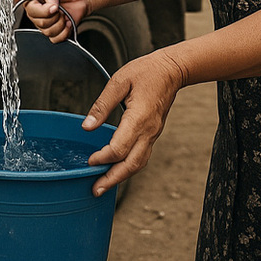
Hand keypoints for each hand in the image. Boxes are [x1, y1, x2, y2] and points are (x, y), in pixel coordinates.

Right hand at [20, 0, 89, 42]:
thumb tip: (49, 3)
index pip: (31, 10)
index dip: (44, 11)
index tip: (55, 6)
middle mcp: (36, 10)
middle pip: (40, 23)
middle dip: (55, 16)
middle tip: (61, 7)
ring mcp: (45, 21)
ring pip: (48, 32)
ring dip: (60, 24)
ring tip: (64, 13)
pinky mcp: (55, 29)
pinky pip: (55, 39)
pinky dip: (64, 32)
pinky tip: (67, 22)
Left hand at [81, 50, 185, 195]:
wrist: (172, 70)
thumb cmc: (146, 72)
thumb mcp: (119, 81)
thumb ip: (102, 105)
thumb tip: (87, 126)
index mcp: (139, 118)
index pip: (120, 147)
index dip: (103, 157)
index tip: (90, 160)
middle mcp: (149, 130)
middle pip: (132, 164)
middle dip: (113, 179)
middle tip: (95, 190)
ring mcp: (153, 134)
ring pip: (139, 163)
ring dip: (121, 177)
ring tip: (104, 185)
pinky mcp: (153, 134)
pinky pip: (142, 156)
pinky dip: (129, 167)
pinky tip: (117, 170)